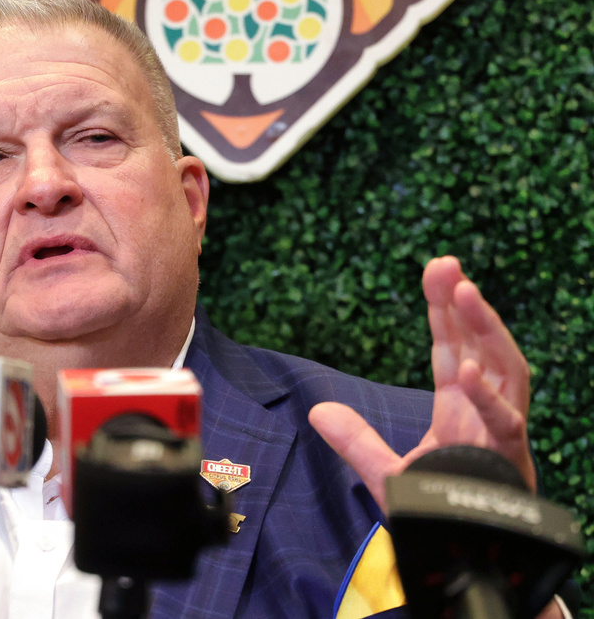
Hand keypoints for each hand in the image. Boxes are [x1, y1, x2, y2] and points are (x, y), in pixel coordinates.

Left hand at [308, 256, 534, 512]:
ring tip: (464, 291)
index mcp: (460, 410)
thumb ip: (356, 442)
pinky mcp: (510, 461)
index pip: (453, 349)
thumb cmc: (438, 515)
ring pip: (506, 370)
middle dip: (464, 304)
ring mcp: (502, 434)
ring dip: (486, 329)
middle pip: (480, 346)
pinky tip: (468, 369)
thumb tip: (316, 411)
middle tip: (444, 263)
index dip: (443, 310)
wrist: (466, 563)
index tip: (434, 272)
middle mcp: (486, 413)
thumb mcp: (386, 474)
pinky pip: (506, 423)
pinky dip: (489, 396)